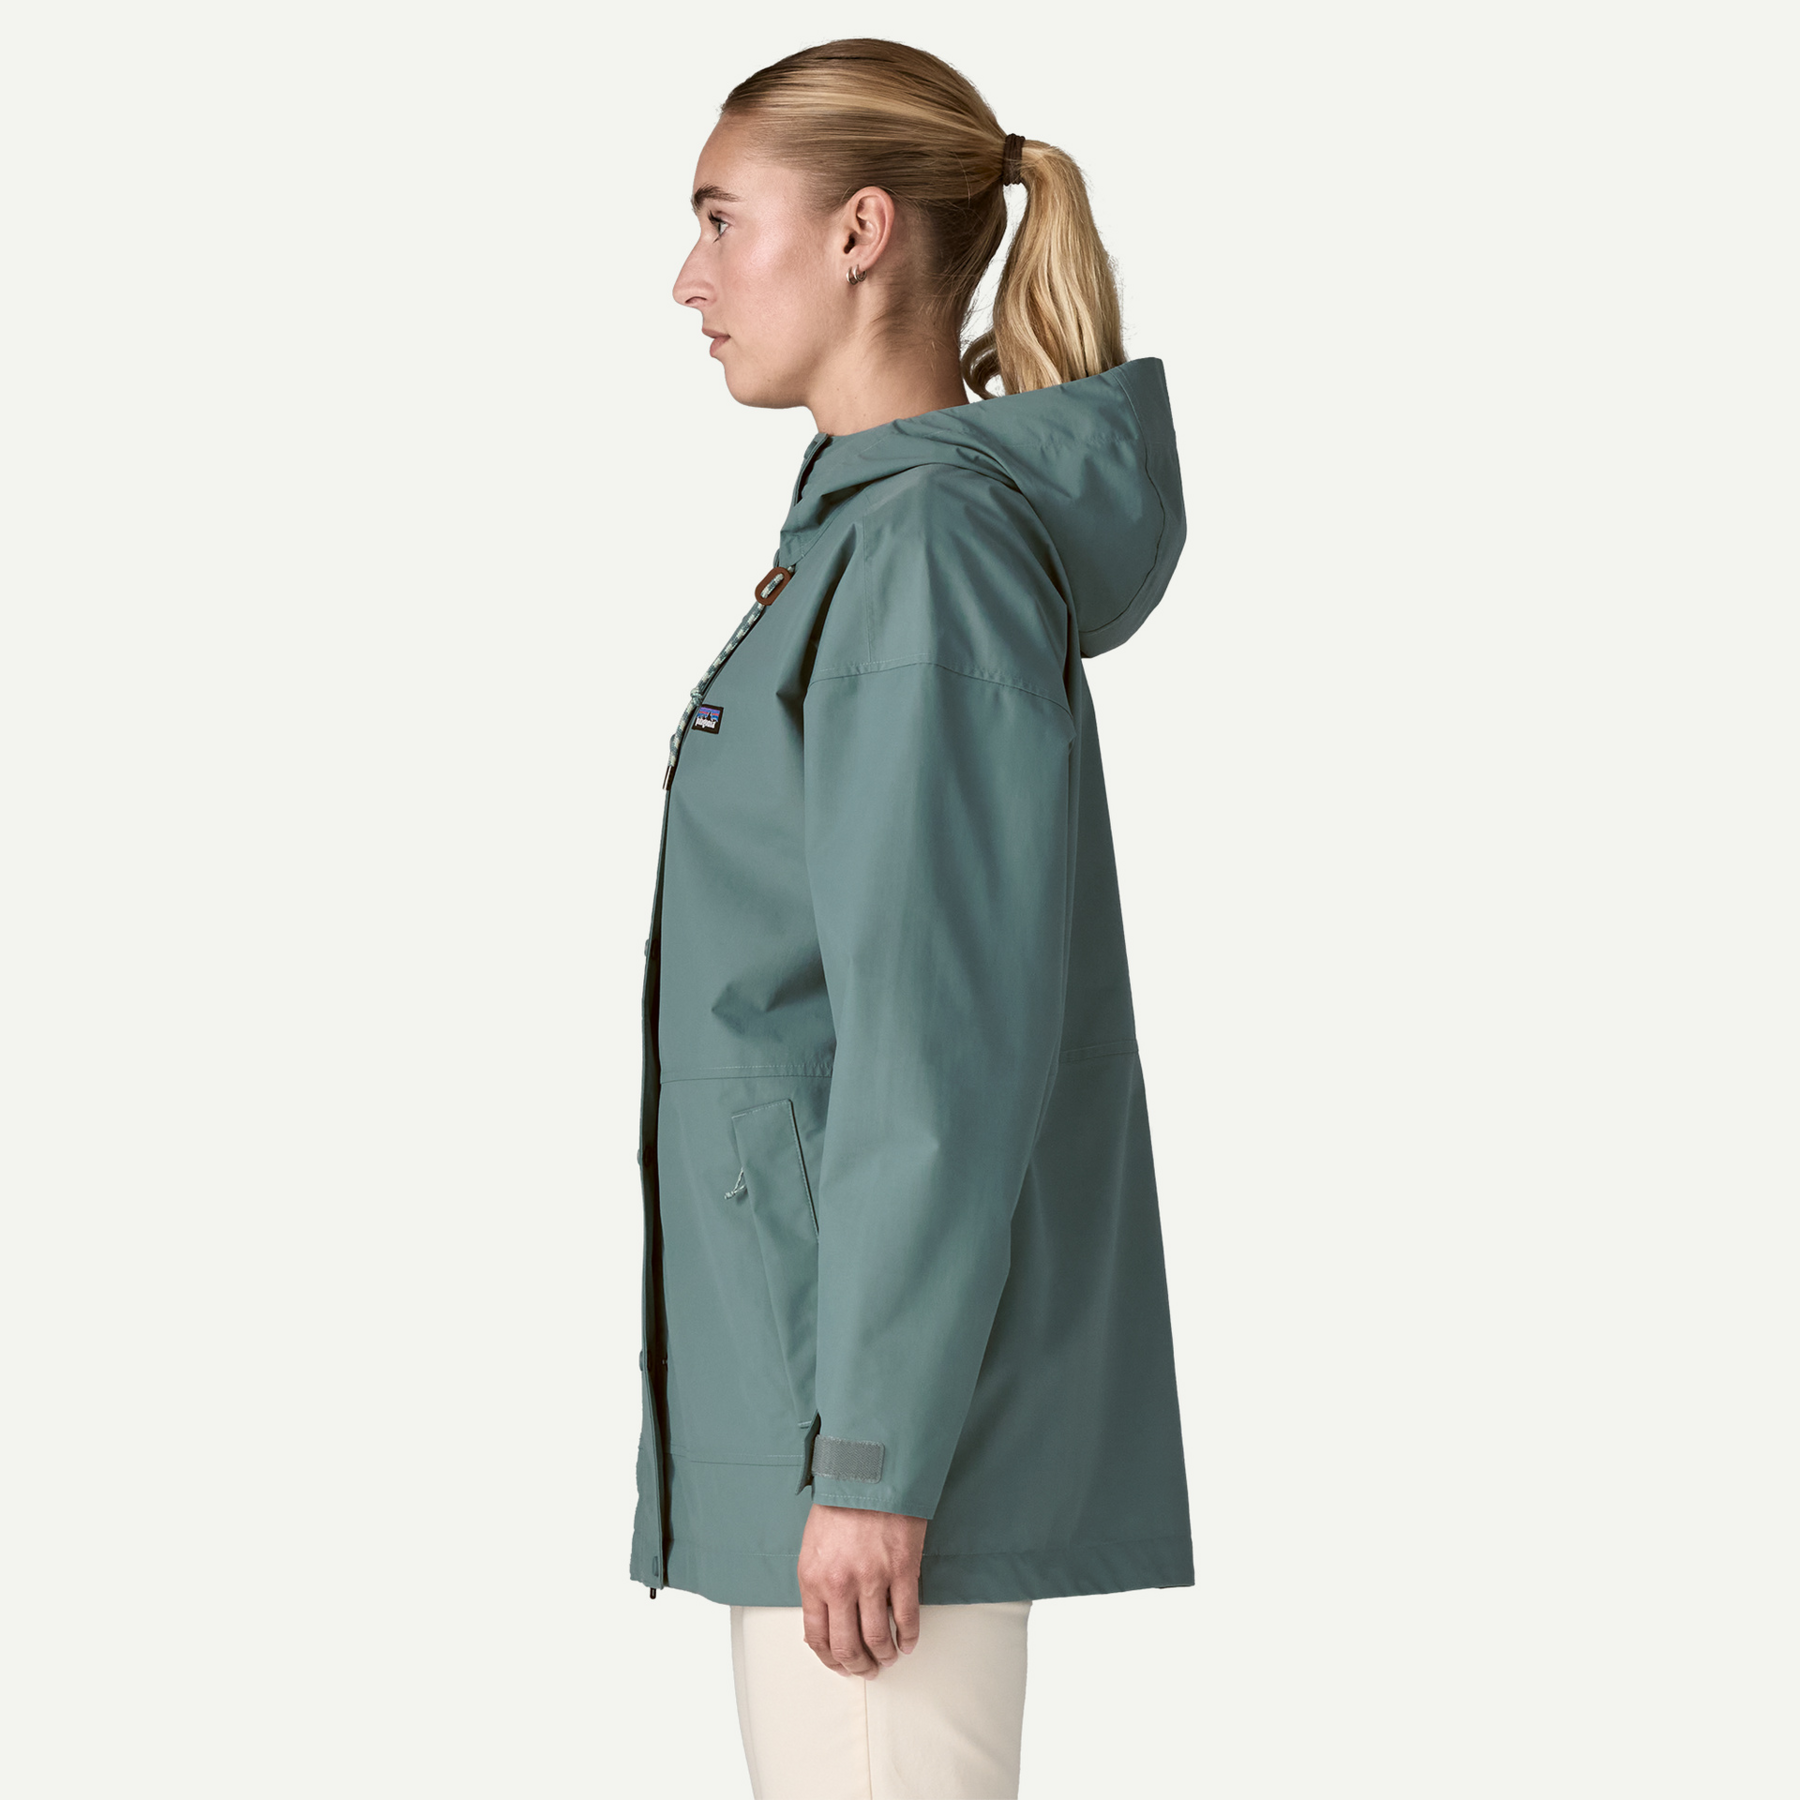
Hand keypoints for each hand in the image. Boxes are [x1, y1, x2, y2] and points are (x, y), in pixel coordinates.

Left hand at [797, 1502, 927, 1677]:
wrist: (870, 1473)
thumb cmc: (840, 1504)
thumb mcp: (813, 1545)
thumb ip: (818, 1583)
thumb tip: (827, 1618)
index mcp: (812, 1579)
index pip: (817, 1637)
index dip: (830, 1660)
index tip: (841, 1666)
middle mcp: (840, 1585)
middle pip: (847, 1646)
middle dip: (858, 1666)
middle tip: (867, 1671)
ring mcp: (872, 1579)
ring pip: (877, 1638)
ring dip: (884, 1657)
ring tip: (888, 1659)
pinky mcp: (902, 1571)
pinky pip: (906, 1617)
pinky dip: (908, 1637)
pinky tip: (908, 1642)